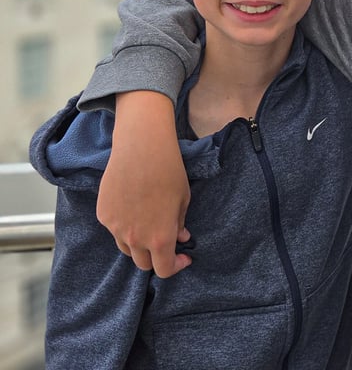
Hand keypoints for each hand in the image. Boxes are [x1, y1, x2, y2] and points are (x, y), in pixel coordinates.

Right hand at [96, 91, 191, 277]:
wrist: (142, 147)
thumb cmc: (169, 170)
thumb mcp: (183, 199)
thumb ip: (179, 224)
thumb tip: (180, 237)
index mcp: (159, 238)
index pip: (163, 269)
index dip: (175, 266)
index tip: (183, 257)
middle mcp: (134, 238)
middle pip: (143, 263)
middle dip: (157, 256)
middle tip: (166, 240)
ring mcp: (115, 228)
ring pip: (127, 247)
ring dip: (139, 244)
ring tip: (149, 223)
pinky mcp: (103, 214)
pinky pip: (115, 229)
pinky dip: (125, 226)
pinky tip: (134, 208)